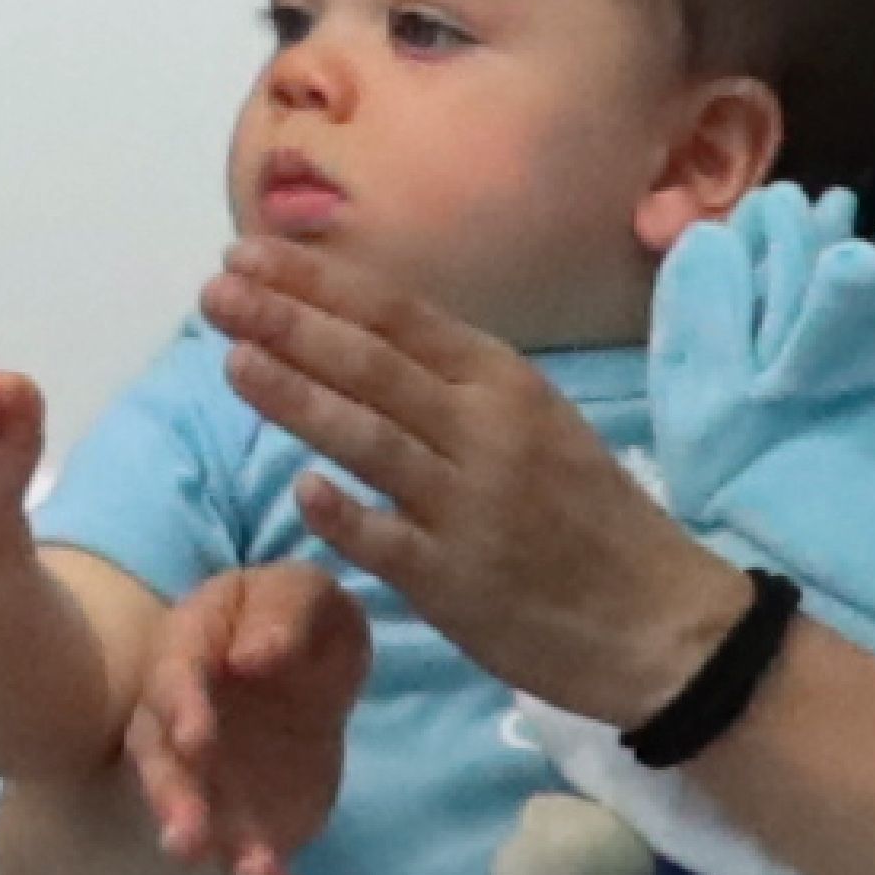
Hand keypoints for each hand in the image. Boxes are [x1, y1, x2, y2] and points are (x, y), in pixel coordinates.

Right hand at [126, 567, 368, 874]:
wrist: (308, 670)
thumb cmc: (295, 620)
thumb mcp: (303, 594)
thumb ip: (283, 611)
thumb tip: (253, 658)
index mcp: (186, 656)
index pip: (171, 680)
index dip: (181, 709)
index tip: (197, 737)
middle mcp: (179, 729)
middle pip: (164, 769)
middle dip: (174, 805)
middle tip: (185, 839)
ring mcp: (208, 784)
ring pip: (198, 825)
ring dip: (219, 857)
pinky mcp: (247, 826)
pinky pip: (251, 869)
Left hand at [201, 241, 755, 730]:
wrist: (660, 619)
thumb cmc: (590, 517)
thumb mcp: (540, 424)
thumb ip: (455, 388)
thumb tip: (357, 342)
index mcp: (507, 384)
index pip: (397, 317)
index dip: (317, 284)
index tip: (246, 255)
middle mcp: (487, 431)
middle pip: (372, 365)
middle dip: (287, 322)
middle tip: (215, 291)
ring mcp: (470, 506)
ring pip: (370, 440)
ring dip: (297, 397)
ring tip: (231, 360)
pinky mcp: (456, 582)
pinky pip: (388, 542)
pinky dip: (343, 514)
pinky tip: (298, 491)